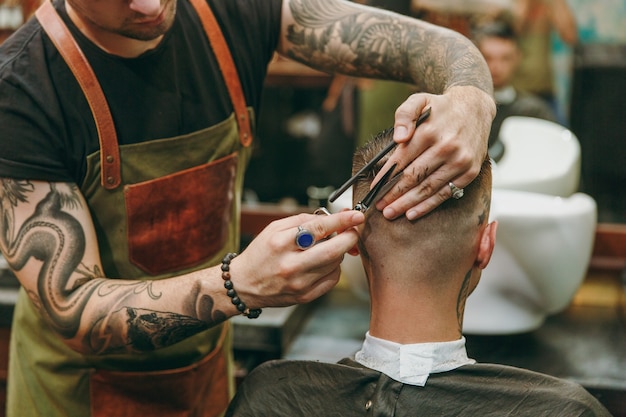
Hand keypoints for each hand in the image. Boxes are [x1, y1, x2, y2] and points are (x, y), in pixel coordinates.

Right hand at [232, 210, 363, 307]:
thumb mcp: (274, 229)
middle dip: (349, 238)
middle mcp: (290, 265)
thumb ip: (303, 220)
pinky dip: (333, 267)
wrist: (245, 285)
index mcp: (280, 243)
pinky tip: (322, 263)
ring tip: (326, 247)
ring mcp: (299, 283)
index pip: (318, 228)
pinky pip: (332, 279)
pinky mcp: (306, 296)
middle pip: (333, 250)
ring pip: (335, 264)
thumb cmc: (261, 253)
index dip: (342, 220)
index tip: (356, 215)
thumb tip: (333, 217)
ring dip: (339, 252)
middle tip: (353, 230)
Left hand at [374, 85, 494, 219]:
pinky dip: (427, 205)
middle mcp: (446, 147)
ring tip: (391, 213)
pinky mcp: (469, 172)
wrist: (475, 108)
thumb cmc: (441, 107)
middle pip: (413, 177)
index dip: (386, 176)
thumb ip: (404, 115)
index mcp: (430, 131)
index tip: (374, 188)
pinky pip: (444, 193)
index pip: (402, 159)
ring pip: (427, 188)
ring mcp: (459, 162)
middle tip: (379, 206)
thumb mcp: (419, 100)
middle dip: (393, 194)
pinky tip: (412, 213)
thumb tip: (399, 137)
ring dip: (407, 204)